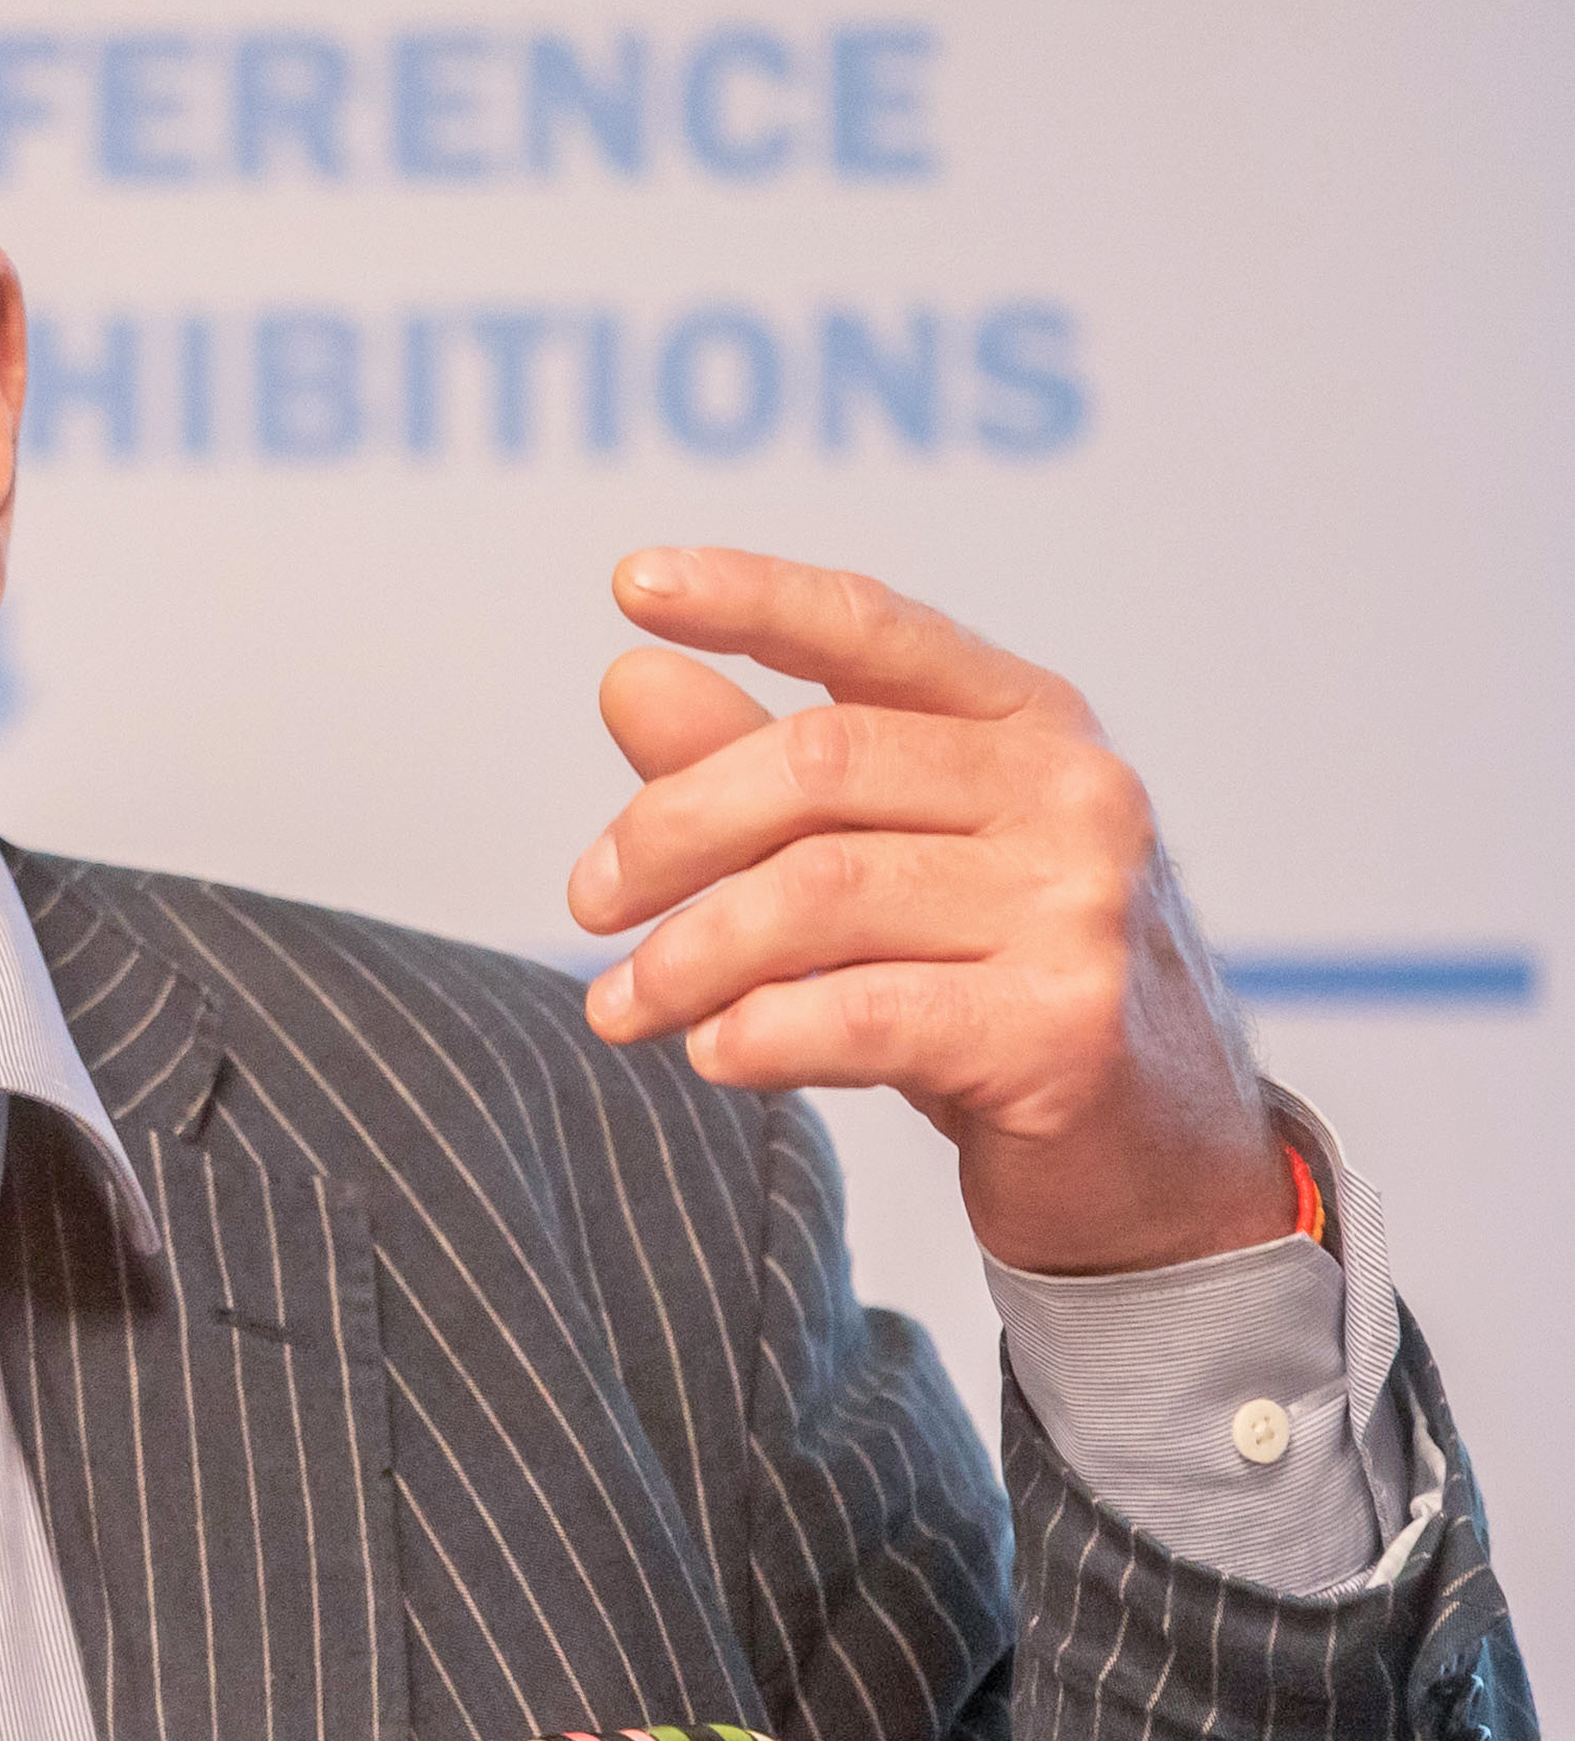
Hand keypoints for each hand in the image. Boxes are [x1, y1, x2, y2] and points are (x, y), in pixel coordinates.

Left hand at [568, 547, 1292, 1276]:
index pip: (873, 627)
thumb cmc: (997, 984)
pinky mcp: (1066, 1028)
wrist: (1152, 1156)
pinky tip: (712, 1052)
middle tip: (588, 902)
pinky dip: (757, 1031)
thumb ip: (763, 775)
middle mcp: (1073, 791)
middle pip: (817, 762)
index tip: (634, 584)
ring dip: (685, 956)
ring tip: (619, 1008)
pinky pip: (858, 1013)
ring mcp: (1082, 906)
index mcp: (1031, 721)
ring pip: (817, 893)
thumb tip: (628, 678)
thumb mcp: (887, 862)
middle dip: (669, 831)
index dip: (752, 597)